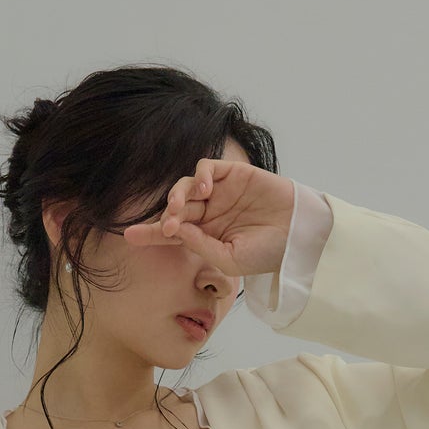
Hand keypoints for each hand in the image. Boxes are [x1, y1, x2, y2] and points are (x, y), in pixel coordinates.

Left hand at [121, 160, 294, 279]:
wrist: (300, 236)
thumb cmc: (268, 253)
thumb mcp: (231, 260)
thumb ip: (202, 246)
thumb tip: (177, 230)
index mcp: (205, 236)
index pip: (172, 232)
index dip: (150, 233)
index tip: (128, 237)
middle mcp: (209, 213)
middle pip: (175, 209)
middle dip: (165, 217)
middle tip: (167, 226)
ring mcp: (220, 192)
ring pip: (186, 186)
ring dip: (178, 196)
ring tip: (180, 211)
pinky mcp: (233, 174)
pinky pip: (207, 168)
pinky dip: (201, 176)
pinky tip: (204, 191)